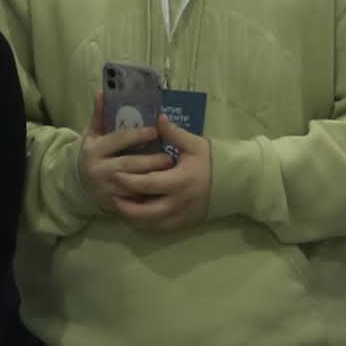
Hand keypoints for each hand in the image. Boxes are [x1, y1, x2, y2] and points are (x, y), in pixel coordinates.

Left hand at [89, 118, 212, 231]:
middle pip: (146, 211)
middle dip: (126, 205)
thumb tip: (157, 117)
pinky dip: (145, 223)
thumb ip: (174, 133)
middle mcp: (179, 202)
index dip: (129, 181)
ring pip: (151, 223)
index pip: (149, 184)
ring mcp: (182, 216)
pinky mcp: (184, 224)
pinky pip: (160, 228)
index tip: (115, 175)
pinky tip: (135, 215)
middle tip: (111, 195)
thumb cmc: (211, 161)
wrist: (233, 183)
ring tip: (119, 206)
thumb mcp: (194, 144)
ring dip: (133, 217)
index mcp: (180, 180)